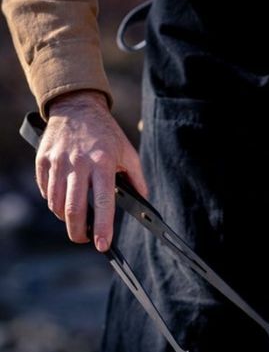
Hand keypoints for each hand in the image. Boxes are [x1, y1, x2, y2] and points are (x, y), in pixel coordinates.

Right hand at [35, 90, 147, 251]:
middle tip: (84, 238)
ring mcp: (58, 162)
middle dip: (78, 231)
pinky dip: (53, 201)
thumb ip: (137, 178)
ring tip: (75, 219)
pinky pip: (45, 190)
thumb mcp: (127, 152)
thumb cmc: (106, 133)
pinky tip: (63, 200)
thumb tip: (143, 200)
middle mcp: (78, 164)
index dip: (102, 227)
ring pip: (56, 202)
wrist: (77, 107)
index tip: (103, 244)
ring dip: (65, 218)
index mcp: (102, 163)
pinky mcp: (43, 160)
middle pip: (73, 208)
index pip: (103, 202)